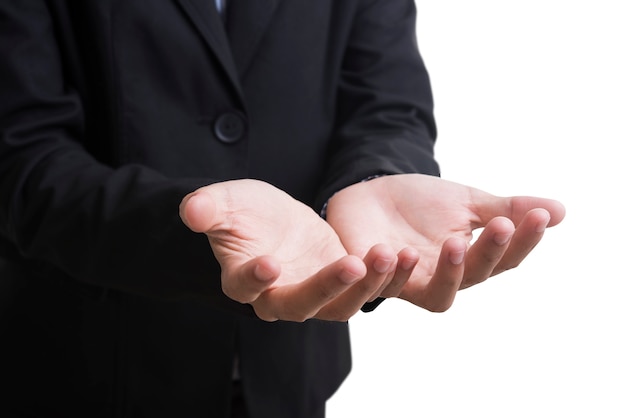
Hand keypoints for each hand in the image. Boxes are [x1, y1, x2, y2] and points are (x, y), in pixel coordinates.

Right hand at [179, 179, 394, 321]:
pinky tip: (405, 255)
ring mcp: (314, 295)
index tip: (268, 263)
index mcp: (243, 281)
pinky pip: (366, 287)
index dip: (254, 278)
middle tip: (351, 263)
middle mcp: (278, 298)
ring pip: (342, 304)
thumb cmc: (243, 212)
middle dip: (327, 287)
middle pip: (302, 305)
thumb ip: (209, 209)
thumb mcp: (226, 203)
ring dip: (366, 283)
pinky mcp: (342, 284)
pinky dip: (385, 276)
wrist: (271, 220)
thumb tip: (190, 209)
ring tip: (387, 254)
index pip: (245, 287)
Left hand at [325, 174, 565, 311]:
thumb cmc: (421, 203)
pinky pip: (378, 283)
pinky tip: (390, 250)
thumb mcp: (465, 201)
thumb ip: (505, 209)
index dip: (521, 242)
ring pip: (431, 294)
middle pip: (470, 280)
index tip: (536, 217)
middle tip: (500, 227)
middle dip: (487, 256)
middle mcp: (439, 277)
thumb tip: (558, 211)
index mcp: (465, 260)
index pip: (501, 260)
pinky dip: (386, 270)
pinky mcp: (369, 274)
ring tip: (454, 241)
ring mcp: (405, 279)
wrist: (371, 192)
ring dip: (446, 271)